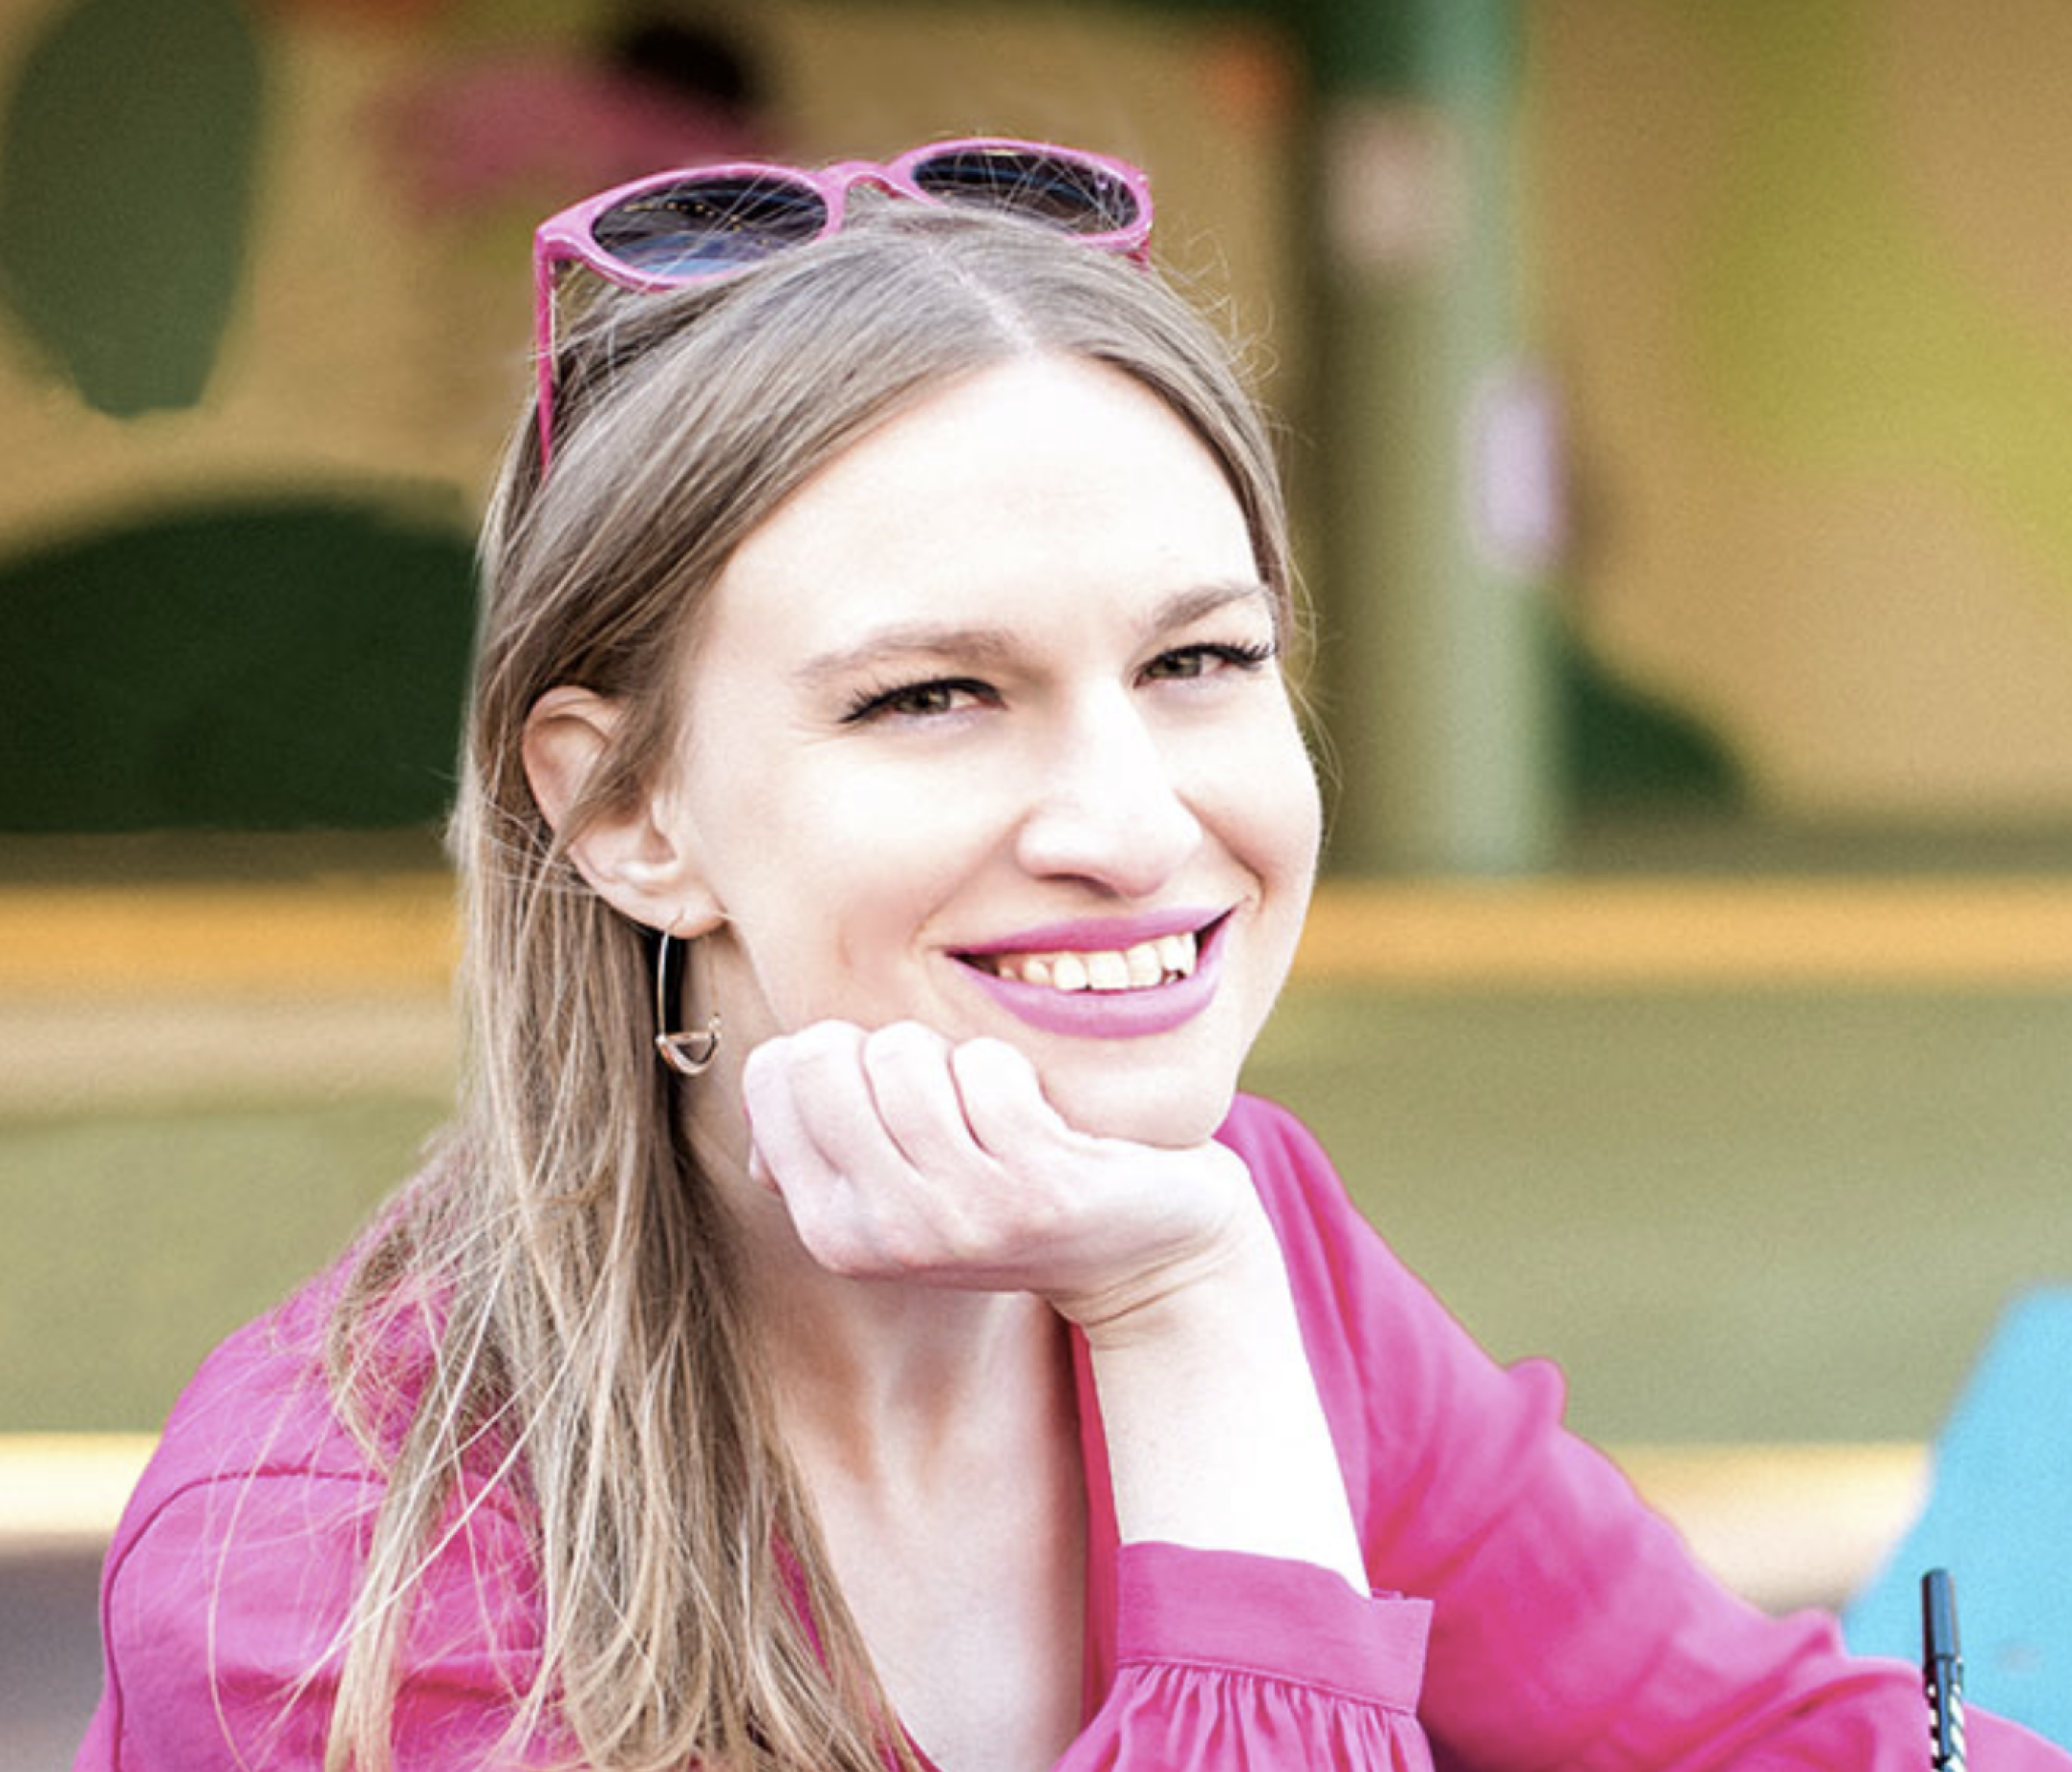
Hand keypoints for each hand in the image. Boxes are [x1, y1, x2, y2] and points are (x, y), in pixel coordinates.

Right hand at [740, 1019, 1260, 1331]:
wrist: (1143, 1251)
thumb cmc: (1010, 1192)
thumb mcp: (903, 1192)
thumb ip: (824, 1154)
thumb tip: (767, 1119)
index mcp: (831, 1228)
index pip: (774, 1072)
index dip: (836, 1050)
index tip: (890, 1090)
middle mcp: (882, 1234)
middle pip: (826, 1057)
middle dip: (888, 1047)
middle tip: (948, 1095)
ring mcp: (959, 1218)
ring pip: (903, 1056)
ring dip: (956, 1056)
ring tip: (994, 1108)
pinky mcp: (1037, 1190)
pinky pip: (986, 1069)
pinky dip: (1012, 1067)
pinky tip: (1040, 1116)